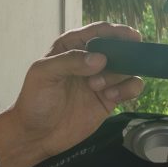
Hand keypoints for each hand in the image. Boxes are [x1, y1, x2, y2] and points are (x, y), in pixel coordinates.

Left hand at [2, 22, 143, 163]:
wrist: (37, 134)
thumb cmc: (35, 100)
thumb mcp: (44, 74)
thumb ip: (70, 61)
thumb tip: (101, 59)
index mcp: (72, 46)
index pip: (99, 32)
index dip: (117, 32)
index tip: (133, 37)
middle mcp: (90, 60)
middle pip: (119, 48)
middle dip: (122, 56)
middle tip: (114, 66)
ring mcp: (102, 79)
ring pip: (127, 68)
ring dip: (120, 75)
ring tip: (99, 88)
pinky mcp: (110, 98)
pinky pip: (131, 87)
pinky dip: (128, 89)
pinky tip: (111, 97)